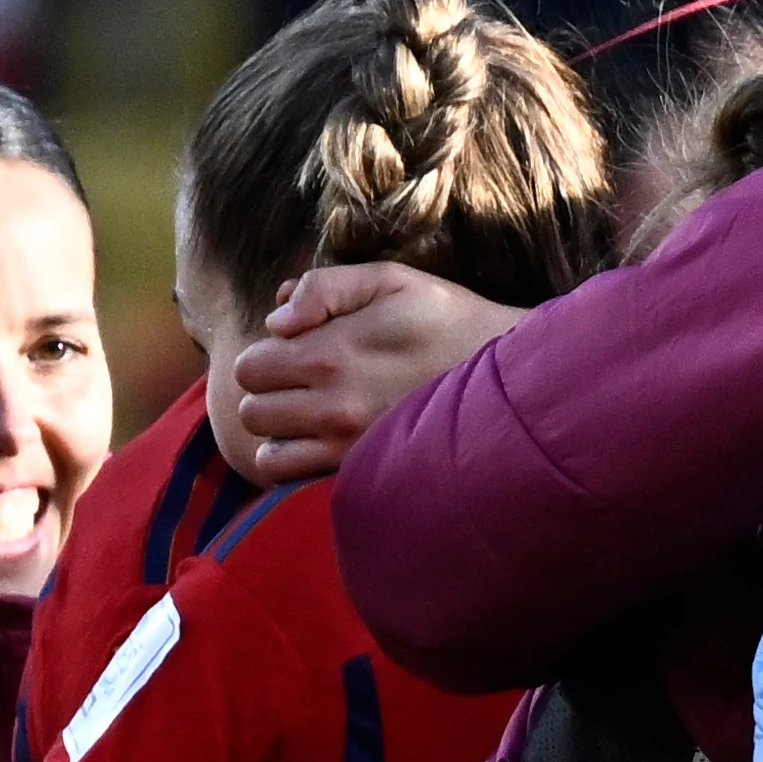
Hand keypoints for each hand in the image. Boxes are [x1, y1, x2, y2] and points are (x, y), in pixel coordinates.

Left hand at [202, 265, 521, 484]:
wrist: (511, 382)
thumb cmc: (448, 321)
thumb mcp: (391, 280)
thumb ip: (325, 287)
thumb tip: (276, 320)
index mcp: (331, 353)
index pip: (250, 364)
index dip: (266, 353)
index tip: (297, 349)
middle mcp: (333, 406)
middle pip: (251, 409)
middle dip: (266, 393)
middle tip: (301, 383)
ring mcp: (348, 447)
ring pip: (267, 451)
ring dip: (278, 433)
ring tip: (308, 416)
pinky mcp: (365, 474)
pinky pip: (298, 481)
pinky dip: (297, 465)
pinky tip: (322, 443)